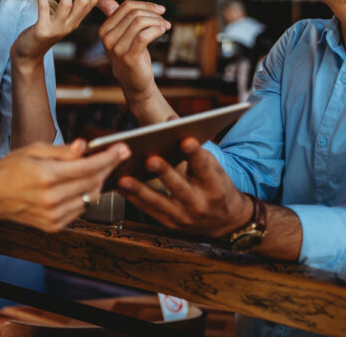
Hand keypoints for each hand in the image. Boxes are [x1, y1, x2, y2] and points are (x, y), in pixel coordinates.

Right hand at [0, 140, 130, 231]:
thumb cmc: (10, 168)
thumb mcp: (33, 150)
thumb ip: (62, 150)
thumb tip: (84, 146)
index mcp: (46, 176)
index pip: (88, 167)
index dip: (108, 157)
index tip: (122, 148)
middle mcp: (52, 199)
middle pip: (93, 182)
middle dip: (109, 167)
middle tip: (118, 155)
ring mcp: (53, 215)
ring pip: (90, 198)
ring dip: (99, 182)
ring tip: (99, 168)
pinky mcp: (53, 225)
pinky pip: (80, 210)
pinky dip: (86, 196)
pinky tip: (82, 185)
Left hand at [11, 0, 106, 67]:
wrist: (27, 56)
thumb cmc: (42, 34)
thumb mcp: (58, 22)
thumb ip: (67, 11)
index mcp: (74, 22)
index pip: (90, 3)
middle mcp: (69, 26)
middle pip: (82, 2)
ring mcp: (56, 29)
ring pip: (66, 5)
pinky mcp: (42, 31)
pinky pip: (43, 10)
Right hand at [96, 0, 170, 102]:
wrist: (135, 82)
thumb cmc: (131, 54)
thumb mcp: (122, 34)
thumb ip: (113, 16)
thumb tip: (101, 0)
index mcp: (104, 29)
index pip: (125, 6)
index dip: (145, 5)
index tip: (160, 9)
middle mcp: (107, 38)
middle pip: (134, 13)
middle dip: (153, 14)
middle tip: (164, 20)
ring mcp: (117, 48)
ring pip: (139, 22)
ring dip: (157, 22)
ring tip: (165, 26)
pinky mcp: (129, 57)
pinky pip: (144, 36)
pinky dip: (156, 30)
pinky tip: (163, 31)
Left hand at [116, 137, 251, 237]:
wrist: (225, 221)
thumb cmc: (216, 186)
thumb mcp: (214, 169)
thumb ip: (193, 150)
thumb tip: (170, 122)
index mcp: (215, 187)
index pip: (204, 167)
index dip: (195, 154)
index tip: (185, 140)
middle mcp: (200, 204)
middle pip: (180, 187)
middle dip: (164, 172)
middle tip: (150, 158)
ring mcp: (184, 217)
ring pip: (159, 202)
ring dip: (139, 189)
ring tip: (123, 178)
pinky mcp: (170, 224)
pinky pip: (149, 210)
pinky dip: (133, 198)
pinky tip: (120, 187)